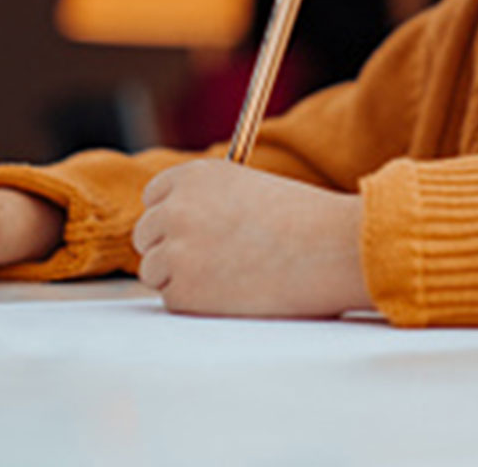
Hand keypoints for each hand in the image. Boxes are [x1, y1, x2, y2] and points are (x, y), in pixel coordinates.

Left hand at [132, 160, 370, 317]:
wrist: (330, 248)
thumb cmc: (304, 220)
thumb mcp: (251, 188)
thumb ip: (211, 200)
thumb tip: (186, 224)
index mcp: (196, 175)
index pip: (155, 196)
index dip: (173, 214)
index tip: (190, 228)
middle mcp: (177, 207)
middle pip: (146, 234)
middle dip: (172, 247)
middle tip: (210, 258)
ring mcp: (176, 250)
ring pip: (155, 270)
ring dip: (184, 276)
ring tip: (231, 273)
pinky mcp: (182, 291)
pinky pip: (173, 300)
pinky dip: (198, 302)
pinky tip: (235, 290)